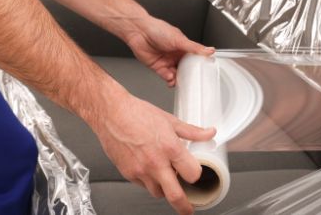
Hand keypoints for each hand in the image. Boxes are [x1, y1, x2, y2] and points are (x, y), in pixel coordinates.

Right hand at [92, 92, 215, 214]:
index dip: (196, 175)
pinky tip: (151, 170)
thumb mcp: (170, 120)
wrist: (111, 114)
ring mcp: (140, 171)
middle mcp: (156, 163)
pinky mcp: (128, 174)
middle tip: (189, 209)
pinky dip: (150, 182)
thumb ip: (192, 131)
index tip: (196, 175)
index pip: (192, 174)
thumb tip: (209, 133)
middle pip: (175, 195)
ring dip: (165, 190)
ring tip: (168, 179)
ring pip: (158, 193)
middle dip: (184, 206)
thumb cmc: (138, 114)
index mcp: (170, 148)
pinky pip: (143, 186)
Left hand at [125, 16, 213, 85]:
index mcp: (183, 47)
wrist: (139, 32)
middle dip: (188, 75)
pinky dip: (169, 79)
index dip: (198, 65)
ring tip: (180, 81)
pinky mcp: (158, 67)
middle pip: (185, 68)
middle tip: (191, 80)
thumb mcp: (179, 39)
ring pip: (176, 74)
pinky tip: (170, 78)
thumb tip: (209, 50)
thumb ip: (194, 47)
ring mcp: (167, 61)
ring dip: (178, 79)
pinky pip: (165, 76)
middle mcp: (175, 55)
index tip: (203, 71)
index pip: (194, 58)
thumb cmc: (157, 29)